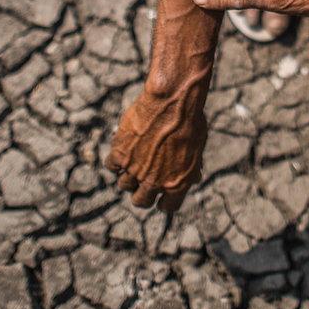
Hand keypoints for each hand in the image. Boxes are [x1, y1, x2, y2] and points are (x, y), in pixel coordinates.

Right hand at [106, 85, 206, 210]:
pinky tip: (122, 151)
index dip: (163, 202)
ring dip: (128, 176)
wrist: (172, 101)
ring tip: (134, 163)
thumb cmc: (189, 120)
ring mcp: (135, 169)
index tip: (160, 197)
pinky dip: (115, 160)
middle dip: (142, 193)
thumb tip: (194, 179)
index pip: (167, 207)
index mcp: (177, 184)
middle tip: (142, 183)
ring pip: (124, 185)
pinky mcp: (120, 154)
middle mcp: (155, 182)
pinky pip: (111, 166)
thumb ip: (192, 167)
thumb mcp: (197, 147)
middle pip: (141, 201)